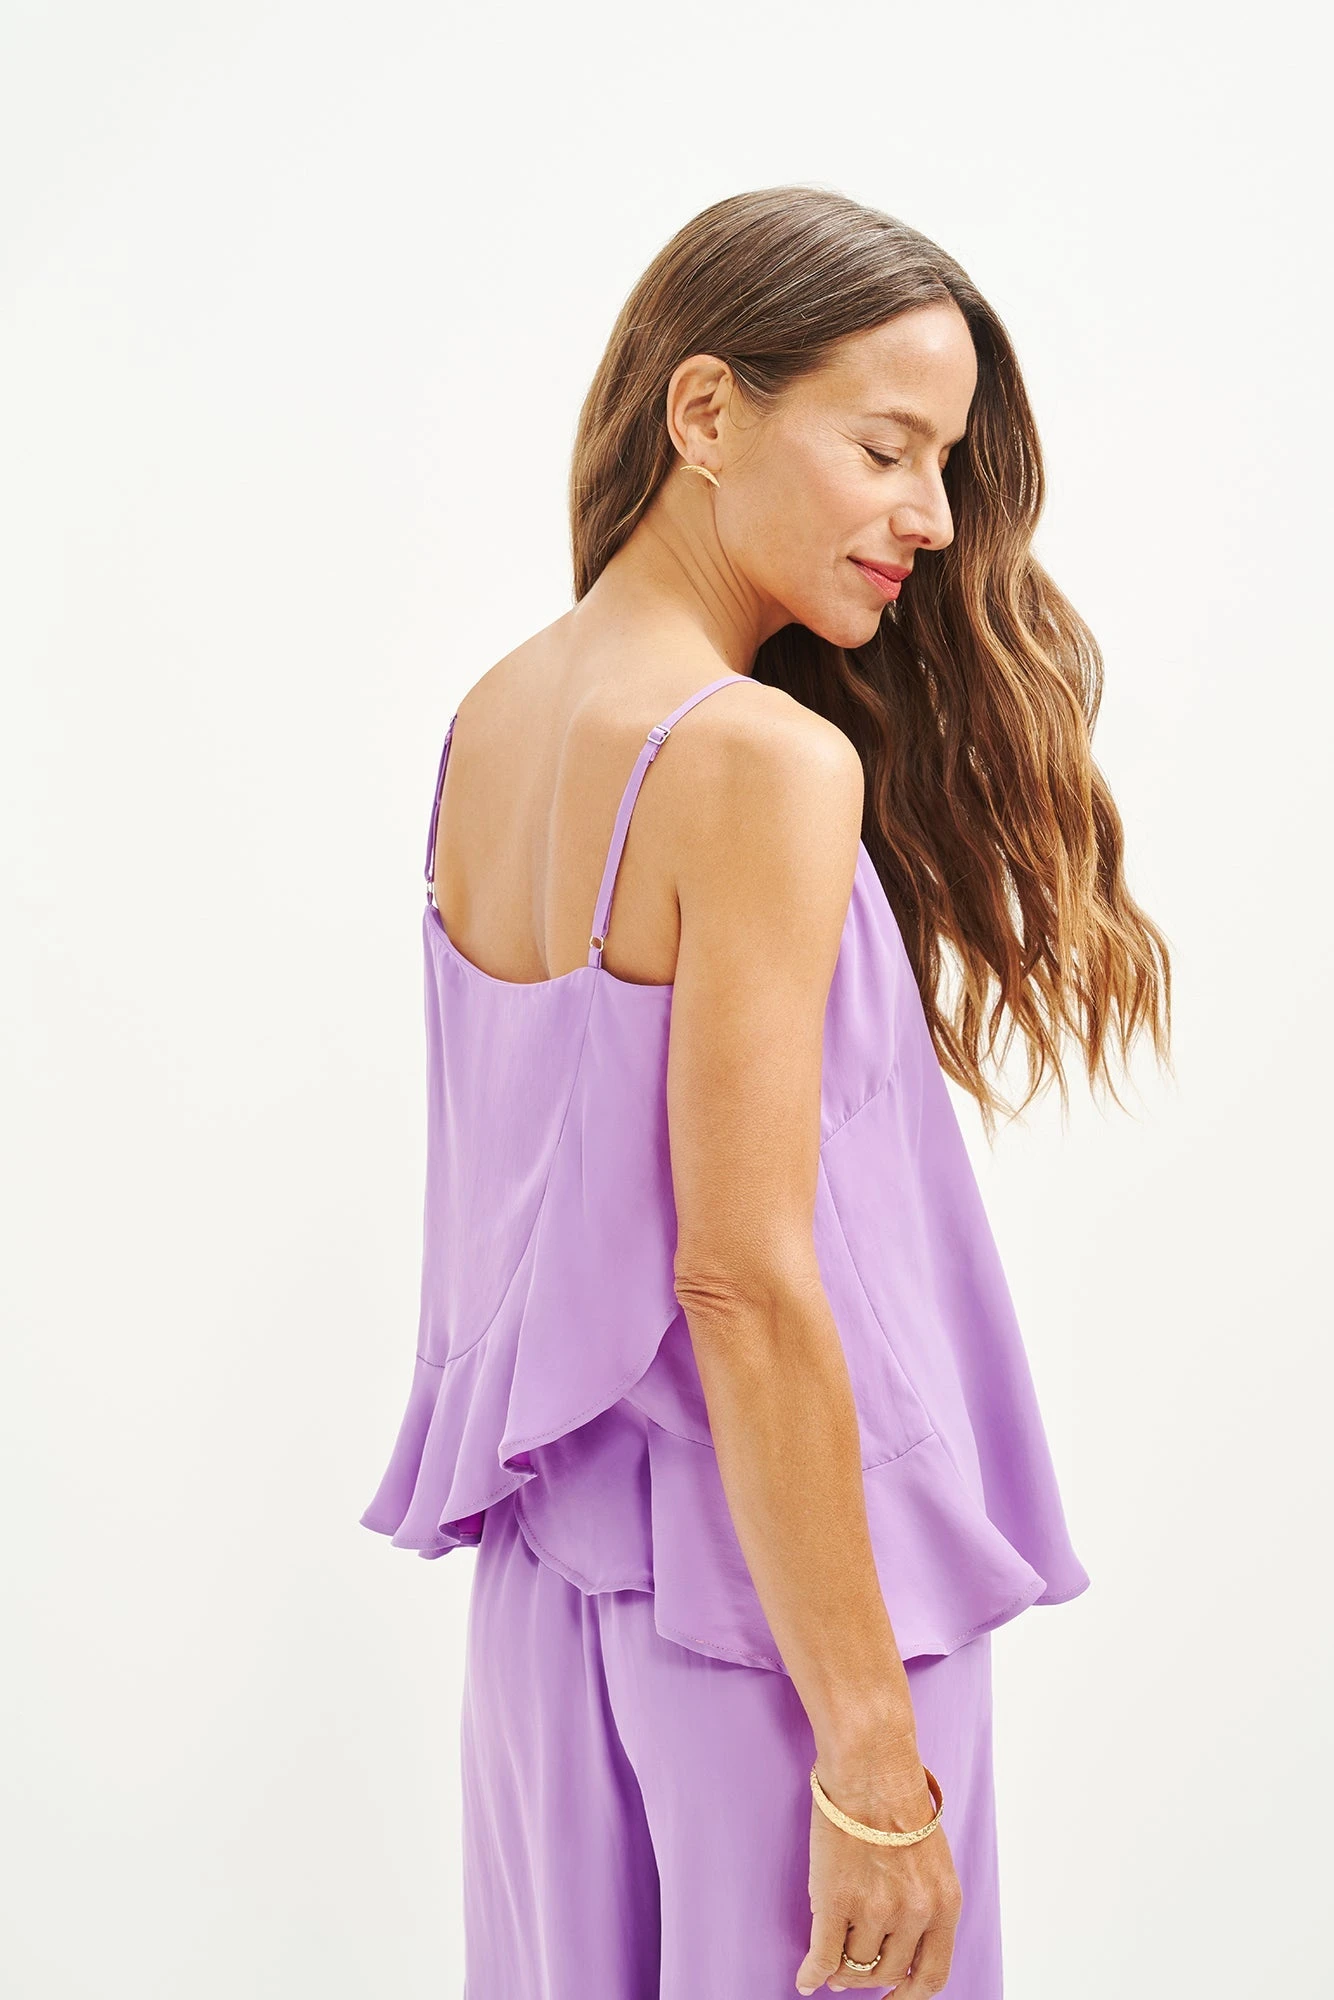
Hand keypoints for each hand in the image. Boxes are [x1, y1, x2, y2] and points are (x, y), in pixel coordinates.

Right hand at [794, 1767, 961, 1994]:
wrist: (870, 1767)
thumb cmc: (897, 1799)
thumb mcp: (932, 1858)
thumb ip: (922, 1900)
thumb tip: (895, 1941)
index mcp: (943, 1904)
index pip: (932, 1974)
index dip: (909, 1995)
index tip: (894, 1999)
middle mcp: (914, 1914)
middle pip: (887, 1971)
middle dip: (866, 1977)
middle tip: (849, 1974)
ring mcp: (875, 1910)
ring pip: (854, 1963)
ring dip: (840, 1969)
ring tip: (829, 1963)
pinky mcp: (837, 1900)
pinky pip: (823, 1954)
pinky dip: (812, 1972)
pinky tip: (805, 1978)